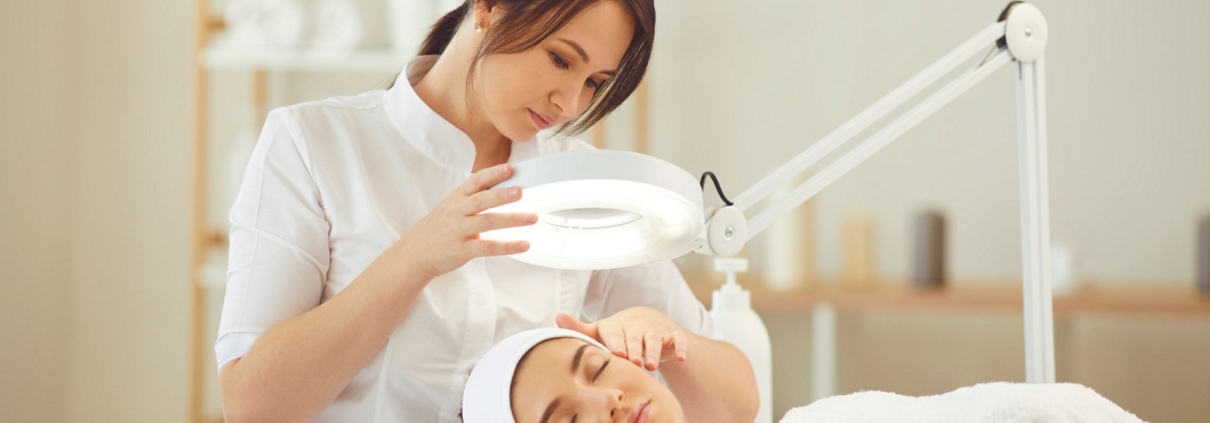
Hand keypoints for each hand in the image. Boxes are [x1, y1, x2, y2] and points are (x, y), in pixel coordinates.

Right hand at [393, 163, 536, 279]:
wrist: (414, 253)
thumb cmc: (438, 228)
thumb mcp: (451, 207)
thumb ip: (473, 197)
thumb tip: (502, 185)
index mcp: (456, 198)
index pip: (475, 182)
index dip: (493, 174)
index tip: (510, 168)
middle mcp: (457, 212)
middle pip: (481, 200)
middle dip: (502, 194)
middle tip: (521, 191)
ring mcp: (459, 231)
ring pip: (487, 222)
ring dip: (512, 219)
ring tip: (532, 217)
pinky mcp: (462, 250)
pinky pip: (488, 247)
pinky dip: (507, 246)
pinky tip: (524, 244)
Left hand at [556, 307, 688, 370]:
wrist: (647, 321)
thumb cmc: (618, 332)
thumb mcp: (600, 331)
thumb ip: (580, 328)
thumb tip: (558, 317)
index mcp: (617, 326)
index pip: (615, 333)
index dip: (616, 342)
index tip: (616, 352)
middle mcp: (636, 326)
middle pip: (635, 338)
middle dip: (635, 349)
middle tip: (633, 362)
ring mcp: (655, 330)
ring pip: (655, 339)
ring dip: (654, 351)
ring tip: (651, 365)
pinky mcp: (671, 335)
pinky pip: (678, 340)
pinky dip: (681, 347)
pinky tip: (681, 357)